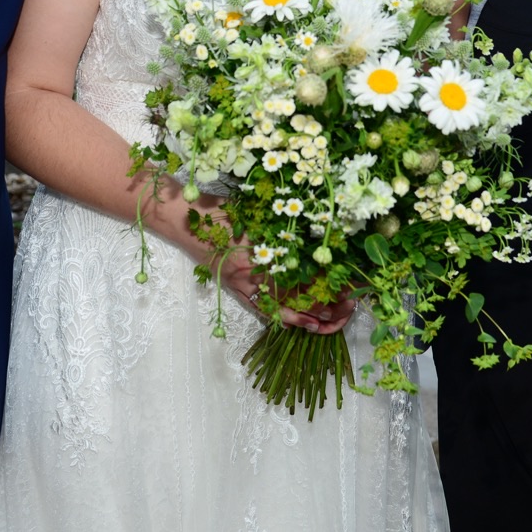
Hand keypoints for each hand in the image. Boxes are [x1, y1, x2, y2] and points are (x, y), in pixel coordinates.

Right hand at [180, 197, 353, 335]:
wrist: (181, 217)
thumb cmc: (218, 209)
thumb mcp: (255, 213)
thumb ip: (282, 231)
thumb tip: (318, 245)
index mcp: (262, 252)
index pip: (304, 277)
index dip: (329, 285)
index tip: (350, 288)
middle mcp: (253, 273)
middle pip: (298, 297)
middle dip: (327, 306)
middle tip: (349, 307)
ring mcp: (242, 283)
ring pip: (282, 309)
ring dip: (309, 318)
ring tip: (332, 321)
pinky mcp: (234, 288)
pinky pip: (263, 309)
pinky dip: (284, 318)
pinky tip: (302, 323)